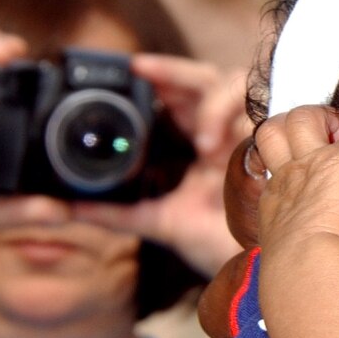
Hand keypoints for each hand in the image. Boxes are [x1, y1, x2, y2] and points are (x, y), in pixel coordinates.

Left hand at [69, 55, 247, 278]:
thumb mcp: (161, 222)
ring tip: (201, 140)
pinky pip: (259, 113)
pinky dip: (234, 123)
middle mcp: (222, 132)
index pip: (180, 94)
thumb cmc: (216, 244)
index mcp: (198, 142)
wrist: (251, 268)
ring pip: (234, 85)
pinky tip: (215, 148)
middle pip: (203, 80)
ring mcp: (247, 135)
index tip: (131, 69)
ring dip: (213, 103)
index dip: (161, 75)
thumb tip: (69, 208)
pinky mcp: (269, 145)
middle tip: (144, 70)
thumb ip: (119, 212)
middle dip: (175, 71)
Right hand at [255, 106, 338, 262]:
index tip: (310, 173)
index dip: (288, 154)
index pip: (271, 160)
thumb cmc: (304, 271)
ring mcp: (313, 162)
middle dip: (300, 126)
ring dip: (328, 122)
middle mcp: (289, 174)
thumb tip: (317, 231)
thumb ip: (301, 229)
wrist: (310, 267)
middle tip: (329, 146)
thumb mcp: (291, 247)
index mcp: (276, 196)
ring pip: (304, 116)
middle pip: (275, 127)